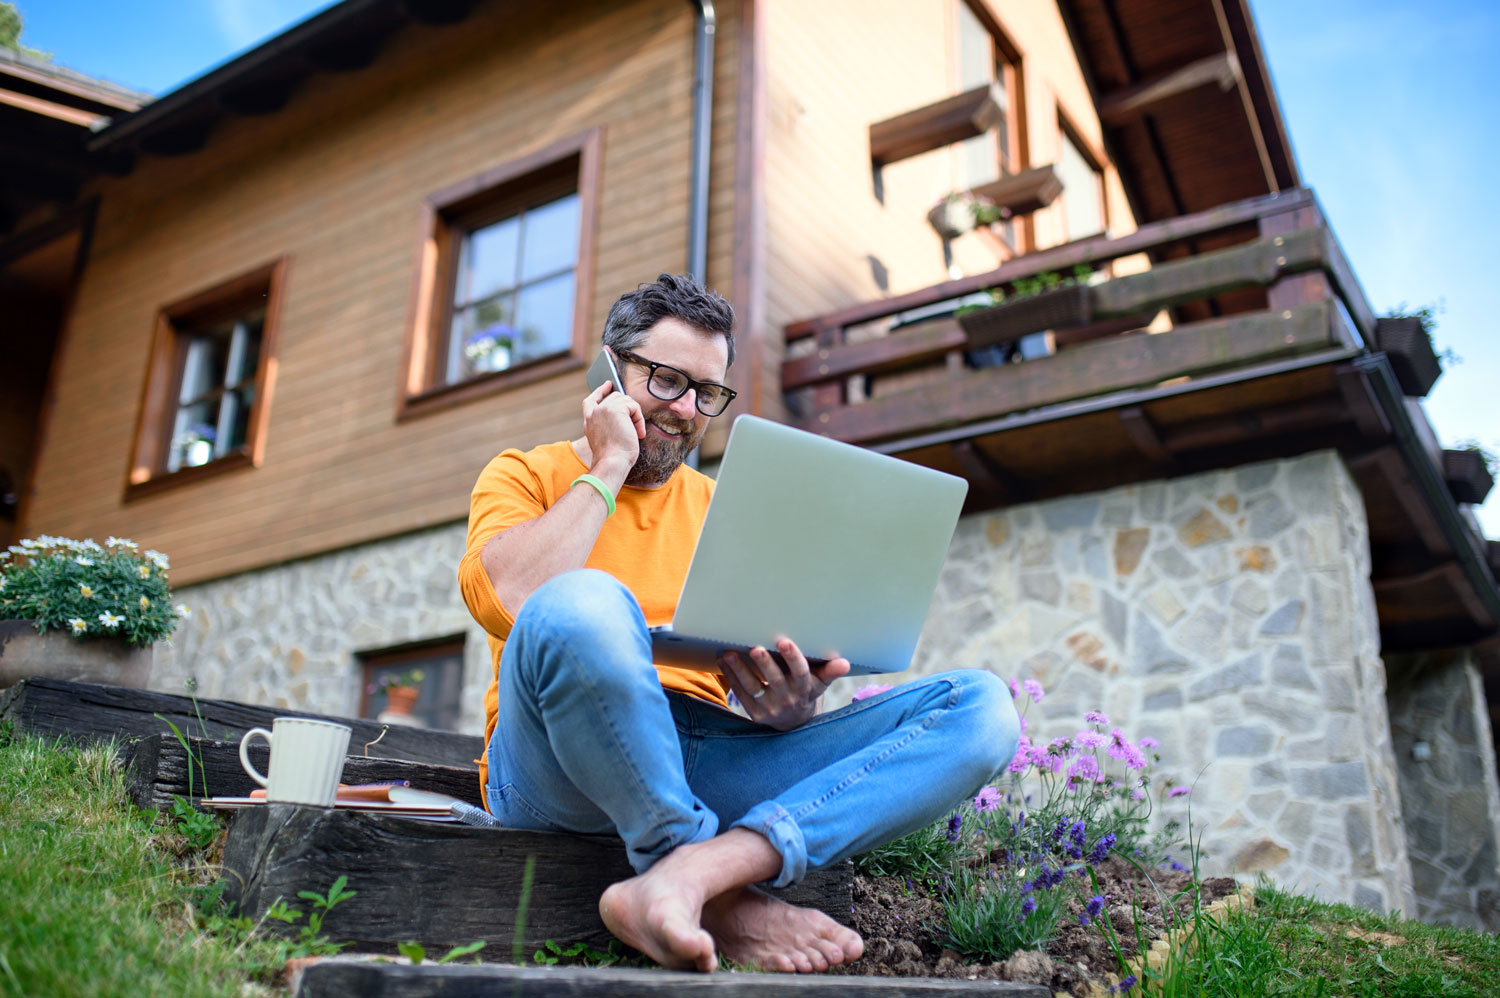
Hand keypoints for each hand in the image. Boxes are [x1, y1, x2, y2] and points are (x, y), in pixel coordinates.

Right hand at [582, 380, 644, 486]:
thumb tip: (625, 410)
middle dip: (628, 409)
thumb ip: (608, 423)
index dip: (600, 391)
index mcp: (588, 421)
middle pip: (615, 398)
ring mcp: (603, 409)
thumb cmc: (613, 456)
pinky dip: (639, 420)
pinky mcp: (616, 409)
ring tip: (635, 433)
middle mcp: (593, 413)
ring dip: (635, 416)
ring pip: (626, 401)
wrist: (612, 463)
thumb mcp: (606, 437)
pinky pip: (634, 406)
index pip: (591, 400)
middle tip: (634, 428)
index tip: (608, 384)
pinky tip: (638, 433)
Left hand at [718, 638, 850, 730]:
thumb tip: (844, 663)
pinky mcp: (753, 712)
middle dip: (765, 664)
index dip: (793, 658)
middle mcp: (787, 699)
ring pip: (752, 687)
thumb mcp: (819, 683)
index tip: (785, 641)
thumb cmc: (806, 692)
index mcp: (804, 689)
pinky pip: (740, 693)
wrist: (793, 723)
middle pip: (774, 680)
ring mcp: (768, 708)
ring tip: (729, 653)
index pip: (800, 673)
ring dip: (739, 669)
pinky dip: (731, 676)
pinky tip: (723, 660)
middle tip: (755, 648)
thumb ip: (829, 671)